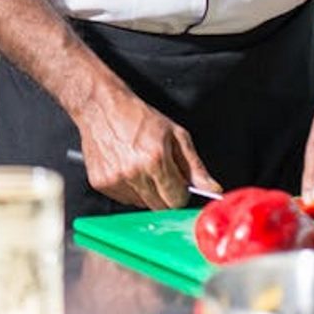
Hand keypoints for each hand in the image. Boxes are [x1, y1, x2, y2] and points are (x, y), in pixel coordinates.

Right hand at [79, 90, 220, 210]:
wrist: (100, 106)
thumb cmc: (137, 116)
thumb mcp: (175, 135)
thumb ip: (195, 166)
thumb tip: (213, 188)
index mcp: (155, 159)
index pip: (176, 201)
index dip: (180, 193)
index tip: (178, 184)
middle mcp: (134, 172)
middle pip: (159, 207)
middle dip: (164, 194)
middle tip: (160, 173)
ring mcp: (115, 179)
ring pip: (141, 204)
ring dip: (146, 192)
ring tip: (140, 167)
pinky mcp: (100, 183)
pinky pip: (123, 198)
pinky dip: (128, 189)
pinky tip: (126, 169)